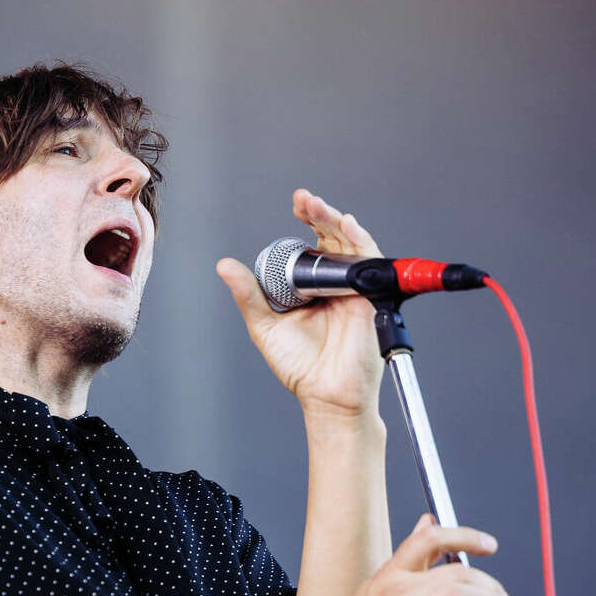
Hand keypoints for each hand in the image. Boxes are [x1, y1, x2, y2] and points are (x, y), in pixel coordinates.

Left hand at [216, 189, 385, 421]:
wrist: (325, 396)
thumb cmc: (300, 367)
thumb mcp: (266, 325)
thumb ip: (249, 296)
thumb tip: (225, 266)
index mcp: (314, 286)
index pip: (313, 244)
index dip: (307, 220)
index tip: (296, 205)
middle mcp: (336, 283)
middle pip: (333, 238)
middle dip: (320, 213)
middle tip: (304, 200)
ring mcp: (354, 289)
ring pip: (351, 244)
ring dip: (336, 220)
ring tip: (317, 206)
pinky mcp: (370, 298)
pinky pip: (370, 263)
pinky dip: (360, 241)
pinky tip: (347, 225)